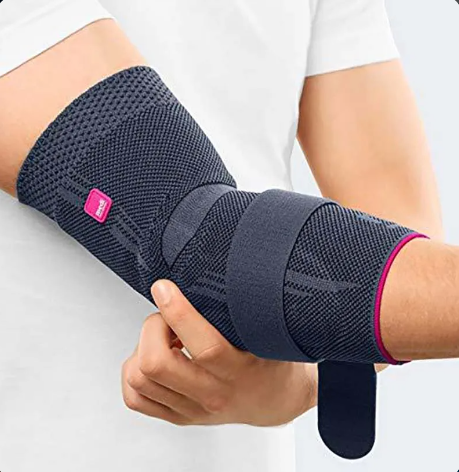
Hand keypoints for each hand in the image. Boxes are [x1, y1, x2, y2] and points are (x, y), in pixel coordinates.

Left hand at [122, 280, 317, 425]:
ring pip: (138, 379)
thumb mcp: (267, 334)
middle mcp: (212, 395)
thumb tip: (207, 278)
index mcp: (239, 372)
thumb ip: (240, 311)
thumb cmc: (271, 361)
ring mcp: (191, 410)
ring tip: (164, 337)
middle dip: (153, 328)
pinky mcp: (178, 417)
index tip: (164, 287)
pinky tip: (157, 356)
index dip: (178, 312)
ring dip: (142, 348)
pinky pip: (135, 398)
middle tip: (167, 317)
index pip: (205, 347)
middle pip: (156, 364)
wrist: (277, 400)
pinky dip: (134, 371)